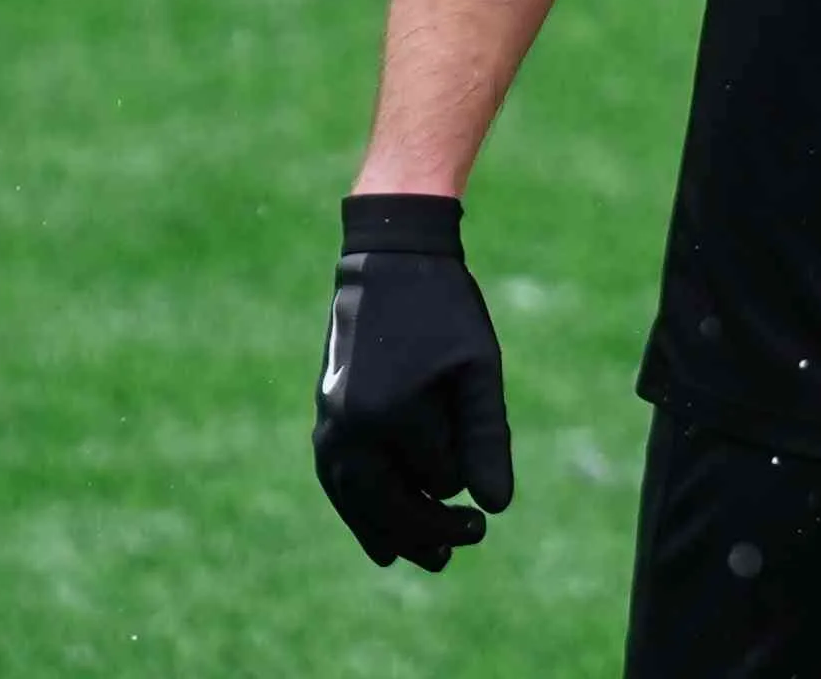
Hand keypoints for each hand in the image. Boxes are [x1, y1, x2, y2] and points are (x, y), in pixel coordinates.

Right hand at [313, 195, 514, 570]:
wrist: (388, 262)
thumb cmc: (443, 311)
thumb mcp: (478, 369)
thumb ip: (486, 437)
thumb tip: (496, 507)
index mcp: (392, 416)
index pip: (442, 477)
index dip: (469, 472)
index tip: (485, 460)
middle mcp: (350, 431)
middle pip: (394, 507)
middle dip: (434, 530)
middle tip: (475, 539)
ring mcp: (329, 430)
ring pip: (361, 506)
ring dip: (395, 533)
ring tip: (430, 558)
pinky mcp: (323, 424)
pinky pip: (340, 486)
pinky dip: (362, 515)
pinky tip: (382, 544)